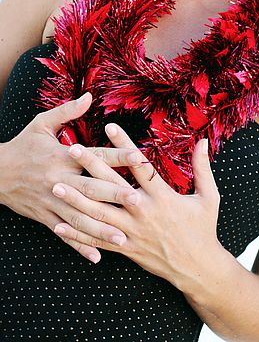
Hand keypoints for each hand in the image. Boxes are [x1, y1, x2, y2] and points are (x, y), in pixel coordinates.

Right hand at [0, 93, 132, 262]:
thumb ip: (67, 111)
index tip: (140, 156)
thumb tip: (90, 95)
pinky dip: (80, 246)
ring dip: (102, 229)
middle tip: (138, 201)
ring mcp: (53, 202)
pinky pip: (65, 234)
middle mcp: (60, 180)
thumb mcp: (42, 124)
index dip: (118, 155)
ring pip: (80, 218)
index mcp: (63, 157)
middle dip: (114, 196)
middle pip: (91, 189)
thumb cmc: (23, 146)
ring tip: (123, 237)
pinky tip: (96, 257)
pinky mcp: (46, 217)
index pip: (96, 156)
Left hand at [52, 123, 222, 284]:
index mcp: (163, 197)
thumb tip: (204, 141)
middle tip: (72, 149)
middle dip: (91, 166)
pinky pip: (97, 240)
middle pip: (111, 185)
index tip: (109, 126)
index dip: (123, 145)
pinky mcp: (125, 248)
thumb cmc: (204, 228)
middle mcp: (143, 212)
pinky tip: (58, 226)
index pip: (139, 165)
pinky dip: (77, 235)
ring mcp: (131, 232)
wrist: (197, 267)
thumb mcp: (209, 196)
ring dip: (75, 199)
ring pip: (98, 214)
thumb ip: (202, 168)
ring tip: (56, 184)